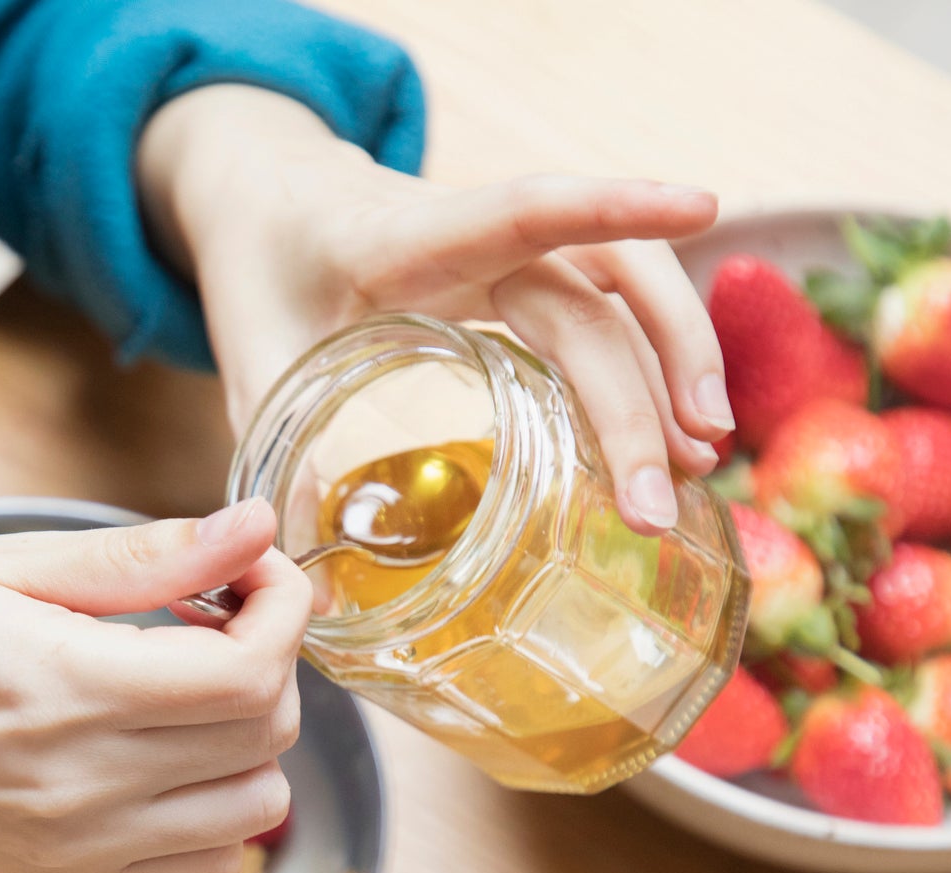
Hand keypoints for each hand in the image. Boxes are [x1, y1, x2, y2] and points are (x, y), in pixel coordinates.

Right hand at [0, 503, 305, 872]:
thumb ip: (138, 558)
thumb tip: (253, 527)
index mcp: (62, 686)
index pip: (248, 673)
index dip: (283, 608)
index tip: (254, 567)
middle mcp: (81, 782)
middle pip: (264, 735)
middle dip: (271, 658)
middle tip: (213, 612)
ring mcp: (81, 843)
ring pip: (256, 807)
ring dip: (252, 737)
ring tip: (187, 684)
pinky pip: (210, 864)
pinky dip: (221, 807)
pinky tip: (167, 752)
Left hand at [138, 86, 733, 534]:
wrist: (270, 202)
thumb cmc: (261, 272)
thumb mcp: (249, 359)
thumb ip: (276, 457)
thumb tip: (311, 591)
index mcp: (400, 238)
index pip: (521, 210)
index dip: (609, 205)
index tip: (701, 206)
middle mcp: (473, 234)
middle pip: (588, 294)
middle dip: (637, 396)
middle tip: (659, 505)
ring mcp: (505, 252)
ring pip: (617, 294)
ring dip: (670, 373)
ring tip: (702, 466)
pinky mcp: (520, 277)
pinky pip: (601, 313)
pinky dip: (642, 373)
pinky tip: (668, 442)